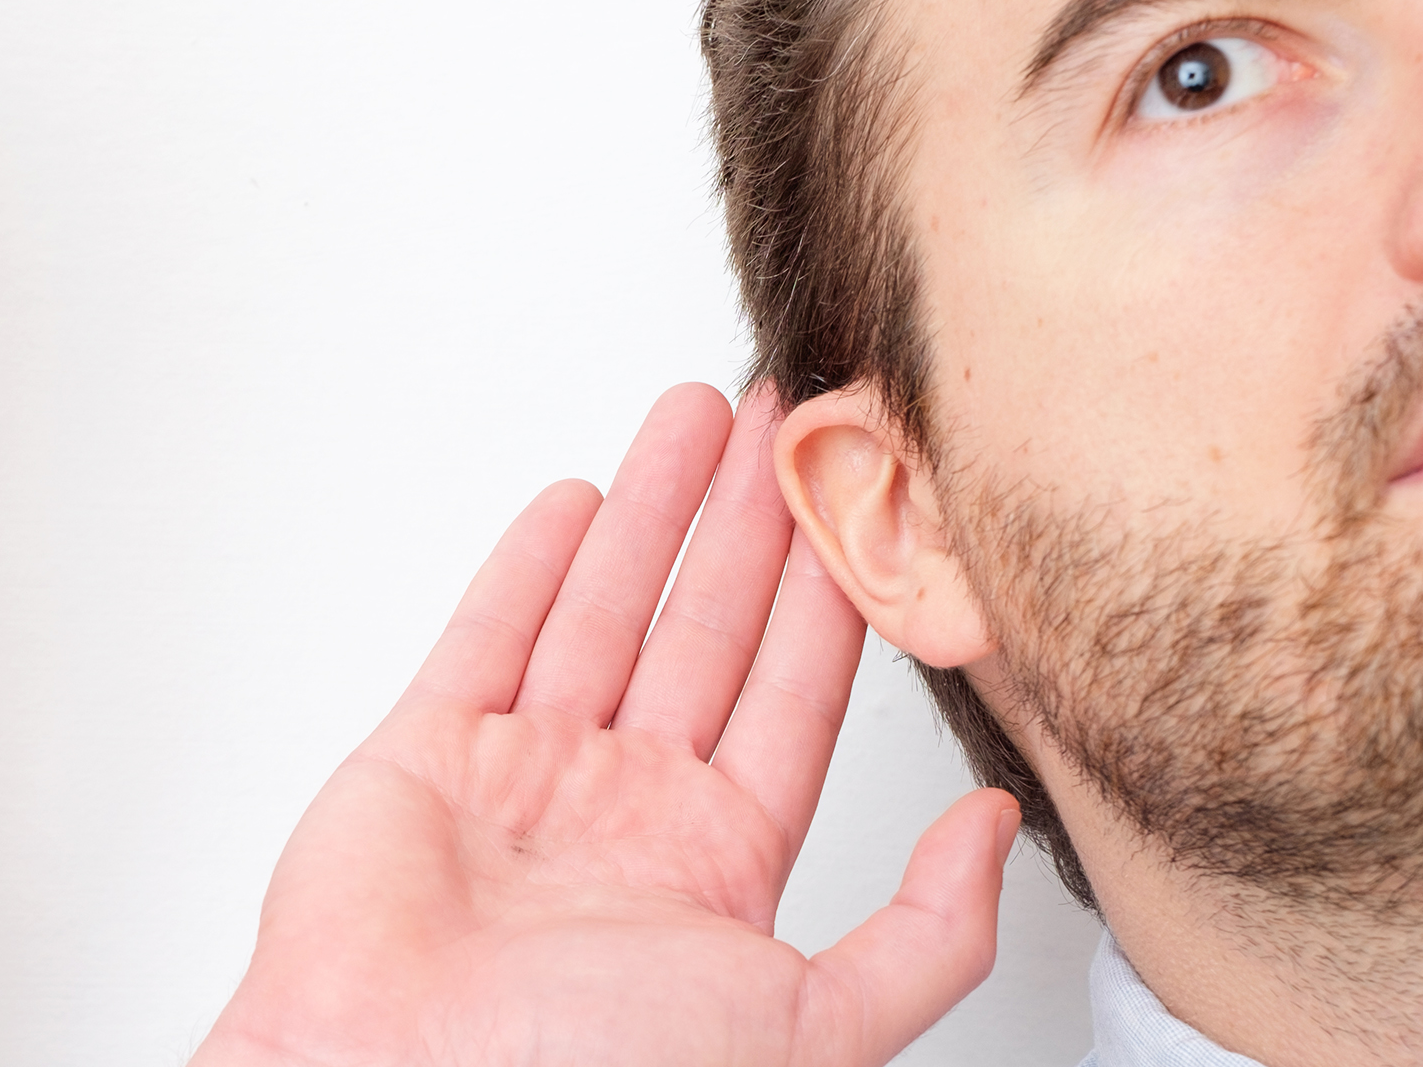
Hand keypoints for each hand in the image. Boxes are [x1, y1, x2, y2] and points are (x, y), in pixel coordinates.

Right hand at [192, 384, 1017, 1066]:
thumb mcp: (812, 1030)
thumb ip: (923, 938)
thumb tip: (994, 832)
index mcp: (716, 868)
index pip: (792, 697)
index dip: (827, 594)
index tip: (856, 505)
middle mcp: (625, 812)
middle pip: (705, 629)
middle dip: (747, 520)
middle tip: (782, 419)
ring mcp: (525, 777)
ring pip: (604, 609)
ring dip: (653, 510)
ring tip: (695, 417)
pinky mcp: (428, 754)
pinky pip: (490, 634)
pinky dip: (529, 563)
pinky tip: (579, 501)